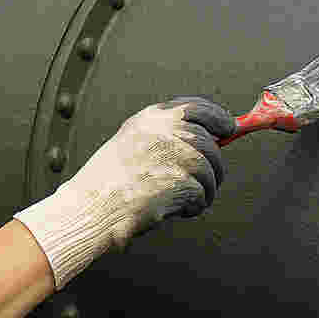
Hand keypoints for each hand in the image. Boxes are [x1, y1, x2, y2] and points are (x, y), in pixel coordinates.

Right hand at [14, 96, 234, 288]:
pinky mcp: (182, 182)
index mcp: (151, 119)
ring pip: (211, 172)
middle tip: (205, 182)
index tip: (228, 128)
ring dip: (202, 190)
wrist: (90, 210)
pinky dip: (192, 207)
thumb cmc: (106, 183)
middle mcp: (166, 131)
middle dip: (213, 166)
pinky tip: (171, 210)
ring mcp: (176, 156)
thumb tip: (208, 139)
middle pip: (211, 144)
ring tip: (178, 200)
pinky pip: (203, 196)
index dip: (218, 118)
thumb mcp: (132, 143)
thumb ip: (165, 136)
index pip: (198, 107)